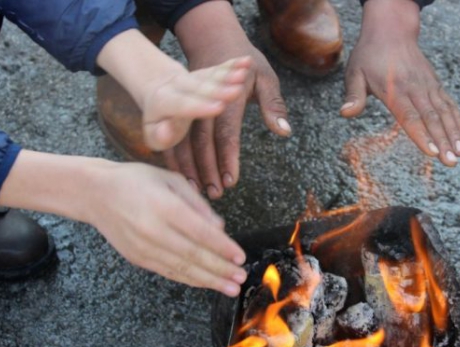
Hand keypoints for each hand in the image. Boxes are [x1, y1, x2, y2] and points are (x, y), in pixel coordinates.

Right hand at [88, 162, 246, 296]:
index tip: (241, 257)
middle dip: (220, 269)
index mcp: (163, 206)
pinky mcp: (137, 258)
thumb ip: (197, 204)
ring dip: (209, 281)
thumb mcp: (171, 180)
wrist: (95, 194)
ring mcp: (143, 247)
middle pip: (193, 255)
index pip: (200, 232)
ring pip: (181, 269)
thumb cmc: (137, 181)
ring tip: (230, 288)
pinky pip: (168, 272)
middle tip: (241, 278)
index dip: (222, 248)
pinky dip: (190, 279)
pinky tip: (206, 283)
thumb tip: (219, 229)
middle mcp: (152, 230)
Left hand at [140, 56, 253, 151]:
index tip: (218, 107)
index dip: (199, 106)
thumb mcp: (150, 133)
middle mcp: (178, 85)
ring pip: (211, 75)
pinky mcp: (205, 74)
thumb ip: (158, 136)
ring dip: (228, 75)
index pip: (181, 104)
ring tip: (244, 73)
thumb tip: (167, 133)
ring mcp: (193, 78)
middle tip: (237, 90)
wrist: (155, 89)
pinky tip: (246, 61)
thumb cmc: (156, 121)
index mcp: (163, 100)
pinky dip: (233, 65)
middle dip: (219, 89)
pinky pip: (219, 68)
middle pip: (200, 87)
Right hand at [169, 2, 289, 198]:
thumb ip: (273, 105)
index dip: (228, 157)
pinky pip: (176, 136)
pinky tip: (185, 176)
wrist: (214, 41)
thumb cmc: (247, 64)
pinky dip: (178, 157)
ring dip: (191, 167)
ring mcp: (190, 103)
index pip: (226, 132)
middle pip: (202, 140)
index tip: (230, 180)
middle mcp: (205, 101)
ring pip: (185, 140)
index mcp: (229, 96)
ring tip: (200, 190)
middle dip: (207, 168)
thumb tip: (283, 131)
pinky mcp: (182, 108)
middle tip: (215, 193)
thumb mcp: (266, 78)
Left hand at [342, 0, 459, 166]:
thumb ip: (353, 95)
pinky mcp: (434, 84)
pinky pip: (449, 104)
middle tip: (451, 162)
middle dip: (443, 141)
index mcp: (394, 90)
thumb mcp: (355, 72)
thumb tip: (345, 113)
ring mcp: (427, 86)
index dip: (422, 135)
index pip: (410, 116)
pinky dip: (458, 119)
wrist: (391, 30)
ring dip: (454, 133)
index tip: (432, 152)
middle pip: (431, 118)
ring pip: (444, 112)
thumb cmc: (369, 55)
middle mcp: (415, 88)